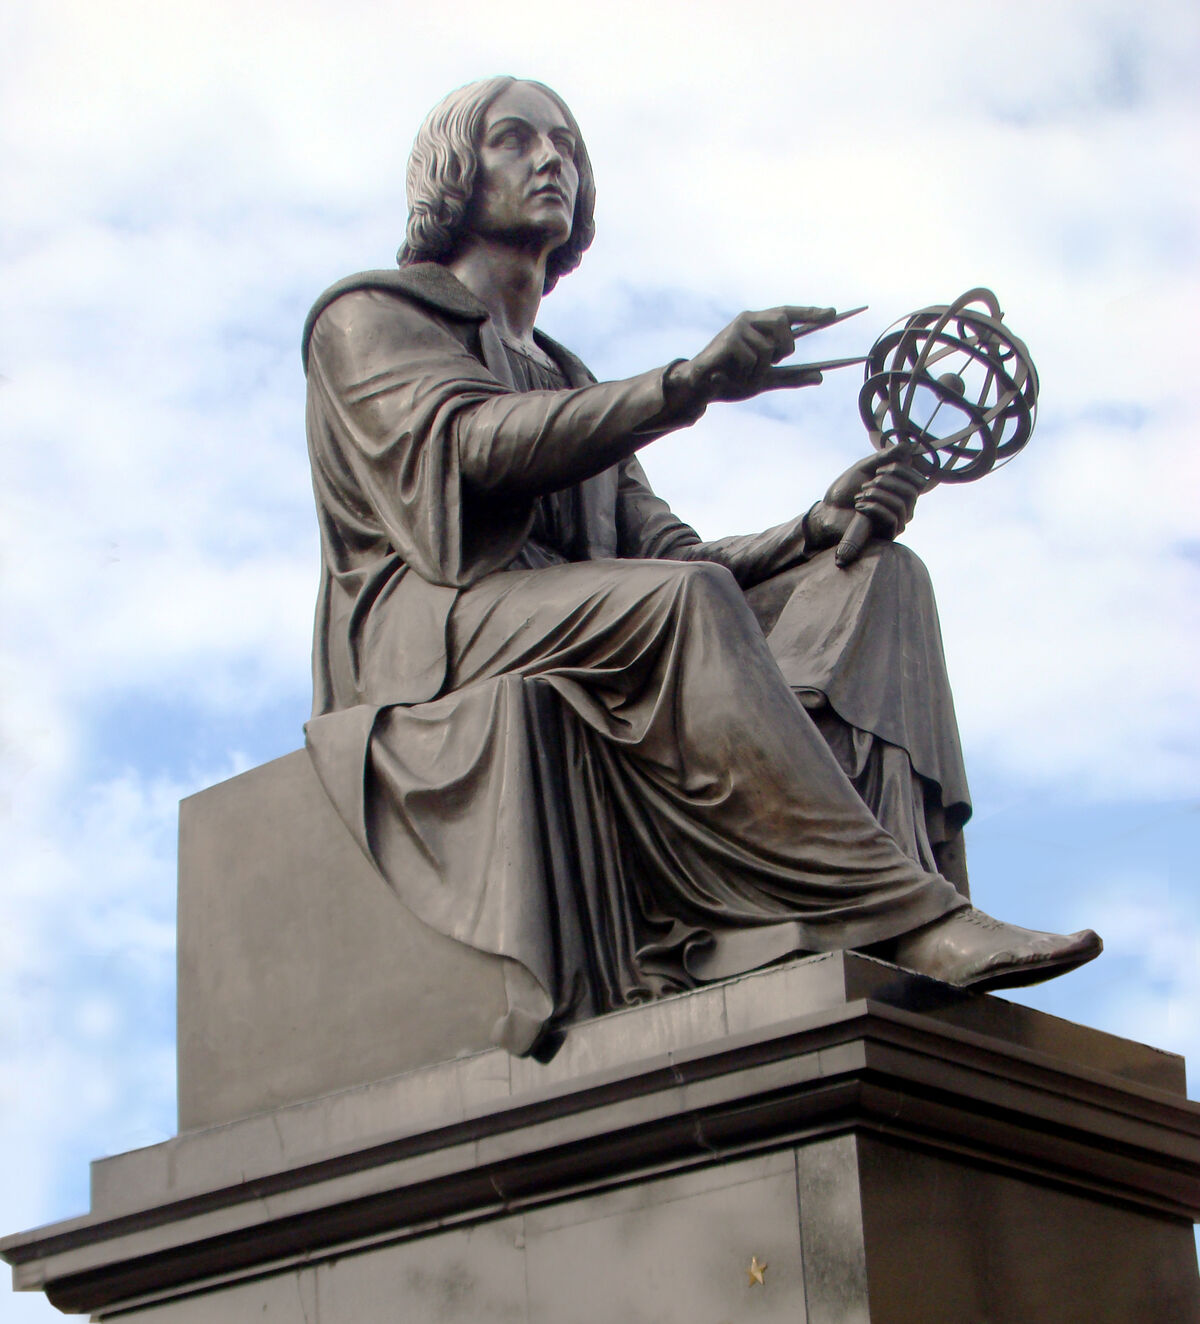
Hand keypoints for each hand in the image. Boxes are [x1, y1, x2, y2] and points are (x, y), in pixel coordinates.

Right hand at [671, 306, 835, 404]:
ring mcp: (739, 327)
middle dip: (785, 348)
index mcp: (759, 325)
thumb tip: (820, 377)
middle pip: (784, 324)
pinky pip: (754, 358)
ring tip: (746, 375)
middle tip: (771, 363)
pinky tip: (734, 375)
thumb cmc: (732, 379)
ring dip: (761, 370)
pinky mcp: (730, 339)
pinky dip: (749, 373)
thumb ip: (792, 377)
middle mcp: (750, 319)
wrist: (701, 387)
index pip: (789, 313)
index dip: (810, 312)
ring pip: (769, 347)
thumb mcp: (766, 379)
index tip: (833, 314)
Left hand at [805, 450, 926, 549]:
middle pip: (912, 492)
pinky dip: (874, 508)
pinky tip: (858, 506)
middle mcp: (904, 507)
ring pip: (901, 506)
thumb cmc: (846, 490)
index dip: (901, 470)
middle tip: (867, 484)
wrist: (828, 511)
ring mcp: (897, 522)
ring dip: (878, 496)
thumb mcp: (864, 468)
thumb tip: (907, 446)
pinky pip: (892, 519)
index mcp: (902, 491)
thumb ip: (885, 457)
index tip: (878, 469)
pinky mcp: (886, 535)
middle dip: (888, 483)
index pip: (919, 481)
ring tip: (860, 495)